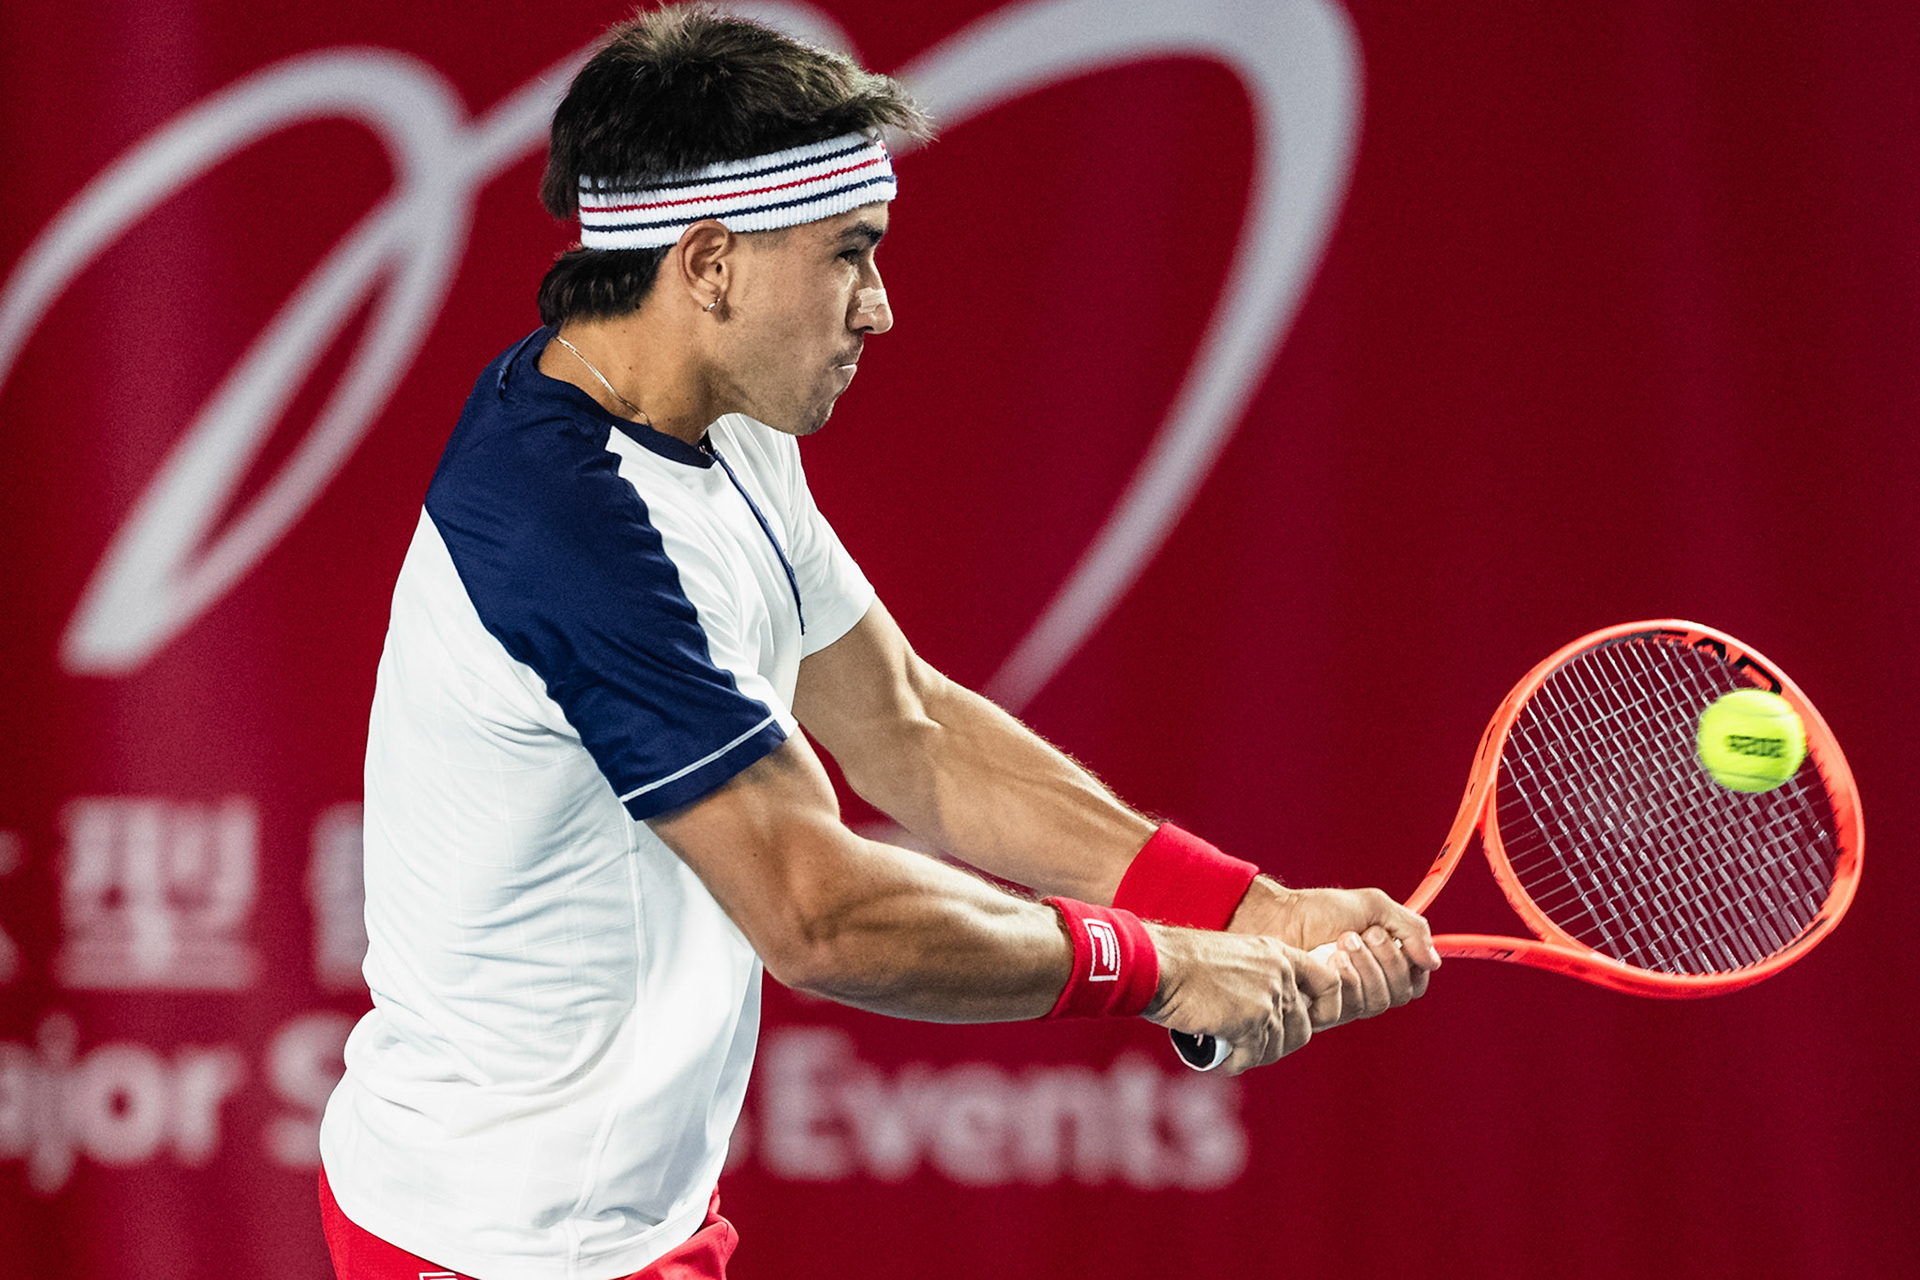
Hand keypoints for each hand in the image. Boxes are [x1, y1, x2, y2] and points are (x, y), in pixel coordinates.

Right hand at [1142, 924, 1340, 1074]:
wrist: (1159, 963)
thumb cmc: (1182, 960)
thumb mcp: (1232, 957)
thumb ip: (1256, 978)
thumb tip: (1263, 1012)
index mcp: (1278, 954)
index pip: (1328, 982)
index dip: (1324, 1008)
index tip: (1306, 1020)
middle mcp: (1279, 975)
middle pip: (1302, 1026)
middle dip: (1280, 1043)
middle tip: (1253, 1046)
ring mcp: (1267, 999)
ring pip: (1278, 1046)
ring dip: (1255, 1055)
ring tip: (1232, 1052)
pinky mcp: (1251, 1022)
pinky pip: (1253, 1056)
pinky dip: (1237, 1063)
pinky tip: (1222, 1059)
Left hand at [1228, 879, 1439, 1026]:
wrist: (1277, 916)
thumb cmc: (1318, 910)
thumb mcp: (1373, 906)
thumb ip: (1410, 928)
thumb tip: (1434, 962)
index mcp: (1383, 963)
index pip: (1415, 980)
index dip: (1409, 962)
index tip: (1388, 934)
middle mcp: (1368, 985)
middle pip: (1400, 994)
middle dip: (1383, 960)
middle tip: (1357, 934)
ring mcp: (1346, 1000)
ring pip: (1377, 1002)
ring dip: (1362, 967)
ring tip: (1339, 942)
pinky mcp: (1324, 1010)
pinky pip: (1350, 1007)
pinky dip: (1343, 979)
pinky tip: (1325, 960)